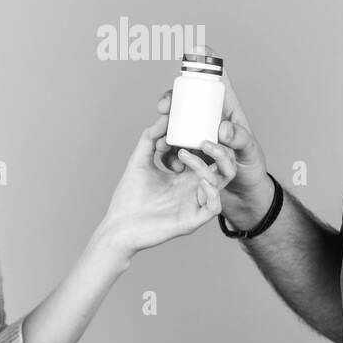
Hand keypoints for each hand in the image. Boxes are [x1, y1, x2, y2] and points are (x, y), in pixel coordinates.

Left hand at [95, 112, 234, 264]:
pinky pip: (214, 207)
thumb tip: (163, 117)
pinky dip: (211, 192)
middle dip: (221, 151)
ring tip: (185, 156)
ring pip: (221, 183)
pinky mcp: (191, 221)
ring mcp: (194, 204)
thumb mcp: (139, 161)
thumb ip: (150, 138)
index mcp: (185, 176)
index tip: (193, 129)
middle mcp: (194, 189)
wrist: (118, 226)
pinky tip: (198, 181)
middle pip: (224, 167)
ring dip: (209, 166)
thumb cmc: (129, 198)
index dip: (208, 142)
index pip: (209, 157)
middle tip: (203, 141)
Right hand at [154, 45, 273, 231]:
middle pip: (186, 97)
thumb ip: (240, 139)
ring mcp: (197, 131)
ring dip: (163, 124)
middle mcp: (210, 116)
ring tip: (159, 137)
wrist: (243, 193)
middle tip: (163, 107)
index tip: (194, 50)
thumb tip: (221, 127)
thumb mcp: (249, 152)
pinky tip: (164, 155)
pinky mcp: (188, 148)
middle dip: (171, 98)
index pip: (217, 78)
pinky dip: (164, 147)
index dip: (206, 60)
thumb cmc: (251, 166)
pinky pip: (171, 142)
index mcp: (227, 108)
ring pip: (175, 119)